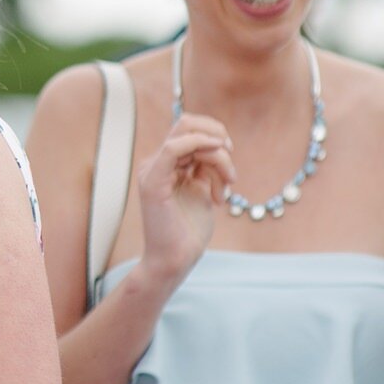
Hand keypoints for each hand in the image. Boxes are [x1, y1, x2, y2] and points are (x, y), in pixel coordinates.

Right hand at [133, 113, 234, 287]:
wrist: (175, 259)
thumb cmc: (189, 231)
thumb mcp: (203, 191)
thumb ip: (205, 168)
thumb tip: (220, 146)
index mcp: (167, 164)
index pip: (189, 128)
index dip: (214, 133)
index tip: (231, 154)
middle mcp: (157, 162)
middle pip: (186, 123)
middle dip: (217, 136)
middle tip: (229, 165)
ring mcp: (152, 170)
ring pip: (188, 135)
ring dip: (218, 157)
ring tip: (225, 187)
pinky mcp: (153, 182)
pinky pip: (174, 149)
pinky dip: (200, 147)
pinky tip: (219, 166)